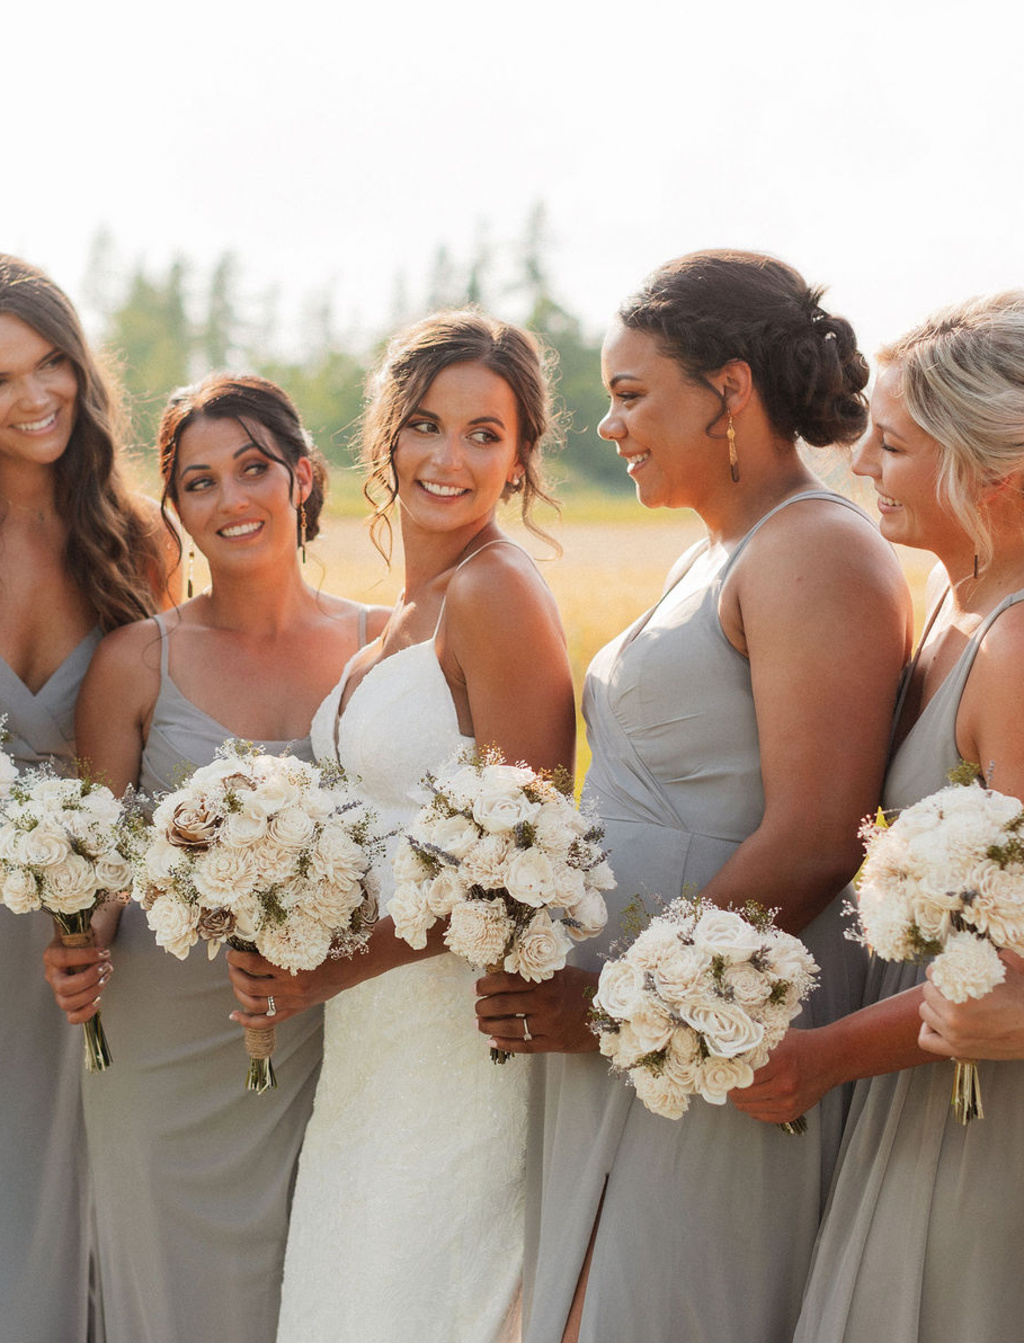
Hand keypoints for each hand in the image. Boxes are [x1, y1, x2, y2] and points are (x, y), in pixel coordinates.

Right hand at [43, 937, 111, 1025]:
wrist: (81, 946)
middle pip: (64, 987)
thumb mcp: (84, 931)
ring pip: (67, 1004)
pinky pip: (73, 1017)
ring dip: (92, 992)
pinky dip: (87, 1012)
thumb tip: (102, 950)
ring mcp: (58, 992)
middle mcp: (52, 975)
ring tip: (106, 977)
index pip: (63, 959)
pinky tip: (99, 998)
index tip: (104, 952)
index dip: (86, 957)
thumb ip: (91, 937)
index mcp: (52, 955)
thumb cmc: (83, 939)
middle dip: (89, 979)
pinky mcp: (69, 1002)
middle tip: (105, 967)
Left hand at [227, 917, 446, 1026]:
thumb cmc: (332, 944)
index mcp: (294, 967)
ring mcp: (294, 1002)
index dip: (237, 960)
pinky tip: (234, 1015)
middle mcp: (292, 988)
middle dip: (234, 975)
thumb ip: (289, 934)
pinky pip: (268, 1021)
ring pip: (256, 1004)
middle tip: (230, 965)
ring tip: (234, 982)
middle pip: (251, 986)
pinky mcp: (296, 1010)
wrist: (355, 966)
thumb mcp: (310, 935)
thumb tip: (262, 923)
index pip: (254, 965)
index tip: (230, 952)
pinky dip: (248, 1020)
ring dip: (239, 994)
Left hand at [474, 966, 600, 1054]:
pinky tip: (492, 1041)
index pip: (506, 980)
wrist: (611, 1011)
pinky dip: (505, 1044)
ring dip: (489, 1026)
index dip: (486, 985)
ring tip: (478, 1025)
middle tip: (476, 1008)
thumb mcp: (561, 972)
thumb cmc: (585, 987)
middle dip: (483, 1007)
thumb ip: (536, 972)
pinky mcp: (554, 1043)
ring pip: (510, 1026)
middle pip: (503, 1004)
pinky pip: (523, 1045)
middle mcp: (545, 1001)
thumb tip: (503, 971)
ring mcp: (549, 1024)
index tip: (476, 988)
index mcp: (545, 980)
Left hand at [728, 1028, 836, 1124]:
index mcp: (778, 1064)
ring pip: (747, 1108)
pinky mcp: (791, 1114)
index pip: (740, 1075)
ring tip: (744, 1086)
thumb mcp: (776, 1037)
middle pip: (741, 1095)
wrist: (830, 1059)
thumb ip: (753, 1043)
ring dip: (741, 1098)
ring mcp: (788, 1103)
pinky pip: (760, 1116)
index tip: (723, 1068)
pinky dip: (754, 1107)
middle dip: (732, 1086)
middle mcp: (783, 1087)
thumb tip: (724, 1047)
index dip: (729, 1072)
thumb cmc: (801, 1045)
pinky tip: (757, 1094)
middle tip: (730, 1078)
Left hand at [919, 951, 1023, 1059]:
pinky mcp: (958, 1050)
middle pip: (928, 992)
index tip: (945, 969)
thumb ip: (982, 958)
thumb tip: (968, 948)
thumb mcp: (1004, 971)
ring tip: (945, 1002)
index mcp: (962, 994)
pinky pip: (926, 1040)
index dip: (940, 969)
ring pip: (925, 1013)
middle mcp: (954, 1016)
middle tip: (947, 985)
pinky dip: (928, 1030)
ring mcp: (955, 1035)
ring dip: (933, 1005)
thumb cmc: (1023, 1000)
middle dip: (937, 986)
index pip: (933, 974)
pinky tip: (937, 1023)